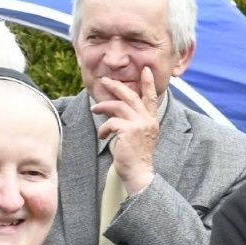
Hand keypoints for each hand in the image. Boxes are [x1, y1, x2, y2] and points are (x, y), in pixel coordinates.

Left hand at [93, 67, 159, 194]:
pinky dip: (103, 128)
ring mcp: (139, 125)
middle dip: (116, 86)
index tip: (145, 70)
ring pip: (118, 106)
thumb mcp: (138, 136)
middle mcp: (147, 120)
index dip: (147, 83)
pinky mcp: (128, 131)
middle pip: (131, 96)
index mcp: (151, 121)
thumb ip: (132, 122)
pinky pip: (110, 122)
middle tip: (105, 81)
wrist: (139, 174)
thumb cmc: (136, 158)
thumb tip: (115, 111)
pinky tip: (102, 136)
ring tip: (94, 108)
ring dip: (103, 106)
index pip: (151, 98)